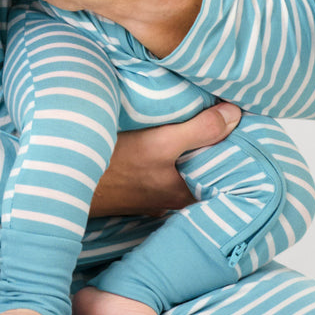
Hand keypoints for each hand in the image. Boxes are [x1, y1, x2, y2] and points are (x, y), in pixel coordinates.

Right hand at [89, 103, 242, 215]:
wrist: (64, 180)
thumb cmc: (112, 166)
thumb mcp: (159, 143)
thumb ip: (200, 130)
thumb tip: (236, 113)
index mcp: (186, 194)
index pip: (225, 174)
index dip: (239, 150)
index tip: (250, 127)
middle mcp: (172, 200)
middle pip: (204, 171)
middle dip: (216, 148)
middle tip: (230, 118)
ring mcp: (151, 196)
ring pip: (183, 171)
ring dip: (191, 151)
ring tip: (203, 122)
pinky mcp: (133, 188)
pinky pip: (161, 171)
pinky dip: (169, 155)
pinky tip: (166, 138)